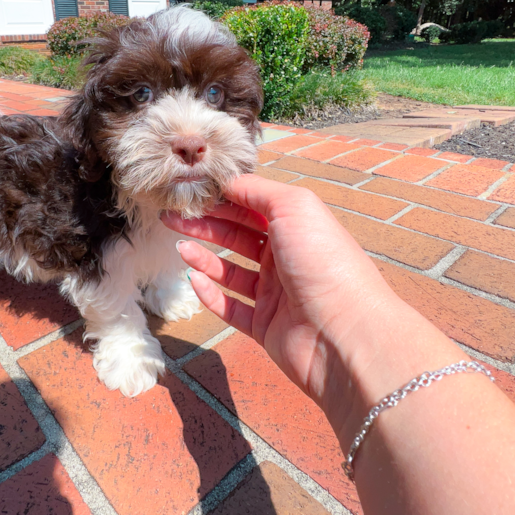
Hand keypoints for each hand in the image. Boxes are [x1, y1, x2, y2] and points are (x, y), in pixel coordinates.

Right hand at [162, 174, 407, 422]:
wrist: (343, 333)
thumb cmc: (323, 261)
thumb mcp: (293, 206)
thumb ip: (257, 190)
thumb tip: (227, 181)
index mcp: (297, 226)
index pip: (251, 206)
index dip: (222, 197)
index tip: (190, 191)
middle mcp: (287, 257)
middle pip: (237, 236)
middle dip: (204, 224)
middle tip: (171, 217)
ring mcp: (276, 294)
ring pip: (231, 271)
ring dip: (203, 258)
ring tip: (179, 247)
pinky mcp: (265, 326)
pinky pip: (231, 307)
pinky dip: (211, 295)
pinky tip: (194, 280)